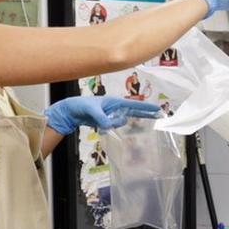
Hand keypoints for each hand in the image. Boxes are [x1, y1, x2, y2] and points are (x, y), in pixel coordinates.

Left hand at [44, 97, 161, 135]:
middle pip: (134, 110)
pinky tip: (108, 126)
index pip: (134, 104)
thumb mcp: (91, 111)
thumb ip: (102, 119)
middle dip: (145, 113)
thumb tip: (112, 126)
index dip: (146, 107)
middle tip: (158, 115)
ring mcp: (111, 113)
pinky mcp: (107, 119)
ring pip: (124, 119)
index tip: (157, 109)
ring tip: (112, 121)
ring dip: (123, 122)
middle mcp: (115, 107)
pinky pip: (116, 123)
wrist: (70, 111)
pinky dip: (116, 126)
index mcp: (114, 102)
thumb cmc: (80, 106)